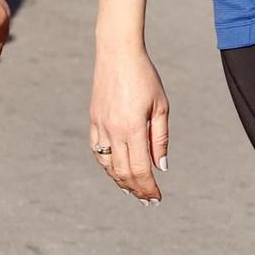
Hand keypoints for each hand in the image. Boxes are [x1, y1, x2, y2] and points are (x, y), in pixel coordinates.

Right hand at [89, 42, 169, 202]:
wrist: (117, 54)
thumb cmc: (145, 77)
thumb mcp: (161, 106)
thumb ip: (160, 138)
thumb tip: (160, 167)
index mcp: (132, 128)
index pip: (140, 169)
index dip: (148, 187)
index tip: (156, 198)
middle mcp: (113, 131)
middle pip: (123, 172)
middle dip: (136, 189)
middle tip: (147, 200)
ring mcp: (100, 126)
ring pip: (108, 165)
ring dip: (120, 181)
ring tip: (133, 191)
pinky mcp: (93, 121)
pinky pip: (98, 152)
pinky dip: (107, 166)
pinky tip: (117, 171)